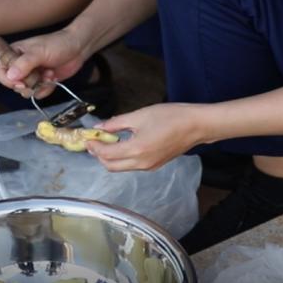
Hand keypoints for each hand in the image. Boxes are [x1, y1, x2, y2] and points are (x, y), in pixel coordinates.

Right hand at [0, 29, 87, 98]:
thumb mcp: (39, 52)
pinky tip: (53, 78)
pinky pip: (37, 93)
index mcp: (14, 53)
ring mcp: (31, 74)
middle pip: (12, 84)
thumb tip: (10, 76)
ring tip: (49, 74)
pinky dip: (46, 89)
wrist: (78, 47)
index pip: (0, 71)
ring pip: (25, 91)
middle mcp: (20, 65)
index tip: (20, 82)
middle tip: (38, 78)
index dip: (7, 80)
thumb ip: (24, 64)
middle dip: (26, 84)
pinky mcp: (41, 82)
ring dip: (38, 86)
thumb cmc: (57, 44)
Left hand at [86, 103, 205, 171]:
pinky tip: (121, 144)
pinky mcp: (155, 165)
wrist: (196, 125)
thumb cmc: (171, 117)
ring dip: (109, 157)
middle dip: (98, 155)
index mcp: (136, 150)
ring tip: (105, 141)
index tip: (87, 137)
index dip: (93, 146)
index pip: (106, 154)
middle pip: (110, 166)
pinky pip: (132, 166)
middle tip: (93, 141)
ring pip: (121, 167)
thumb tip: (99, 127)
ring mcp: (149, 166)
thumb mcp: (140, 115)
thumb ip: (116, 123)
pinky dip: (121, 158)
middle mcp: (141, 163)